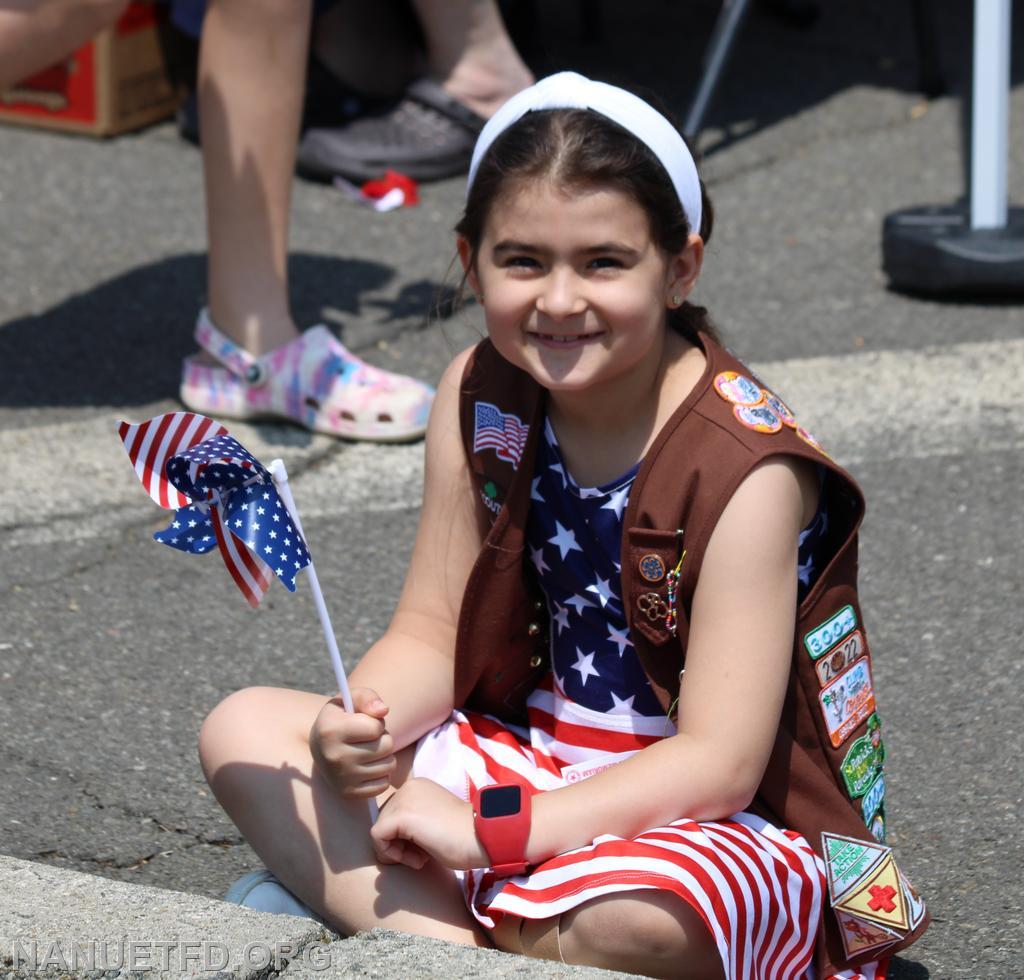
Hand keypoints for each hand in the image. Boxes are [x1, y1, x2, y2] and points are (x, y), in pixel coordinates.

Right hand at [309, 687, 394, 798]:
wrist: (321, 747)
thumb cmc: (342, 718)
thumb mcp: (350, 700)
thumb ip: (367, 697)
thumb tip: (383, 710)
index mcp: (330, 730)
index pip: (376, 727)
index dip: (376, 723)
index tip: (364, 723)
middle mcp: (333, 756)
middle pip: (386, 746)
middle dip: (383, 739)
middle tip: (368, 738)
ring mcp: (340, 778)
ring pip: (388, 765)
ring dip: (384, 756)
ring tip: (368, 750)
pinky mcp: (349, 793)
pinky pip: (383, 784)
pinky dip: (380, 774)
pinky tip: (367, 766)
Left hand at [370, 778, 488, 870]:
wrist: (482, 838)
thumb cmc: (463, 836)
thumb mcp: (432, 822)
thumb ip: (412, 823)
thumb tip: (388, 839)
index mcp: (417, 787)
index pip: (392, 814)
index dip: (402, 837)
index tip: (424, 847)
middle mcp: (408, 787)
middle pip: (383, 821)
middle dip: (398, 844)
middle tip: (423, 855)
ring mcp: (404, 799)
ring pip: (379, 830)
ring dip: (397, 851)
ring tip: (422, 857)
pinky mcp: (402, 815)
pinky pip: (378, 838)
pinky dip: (392, 855)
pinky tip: (417, 859)